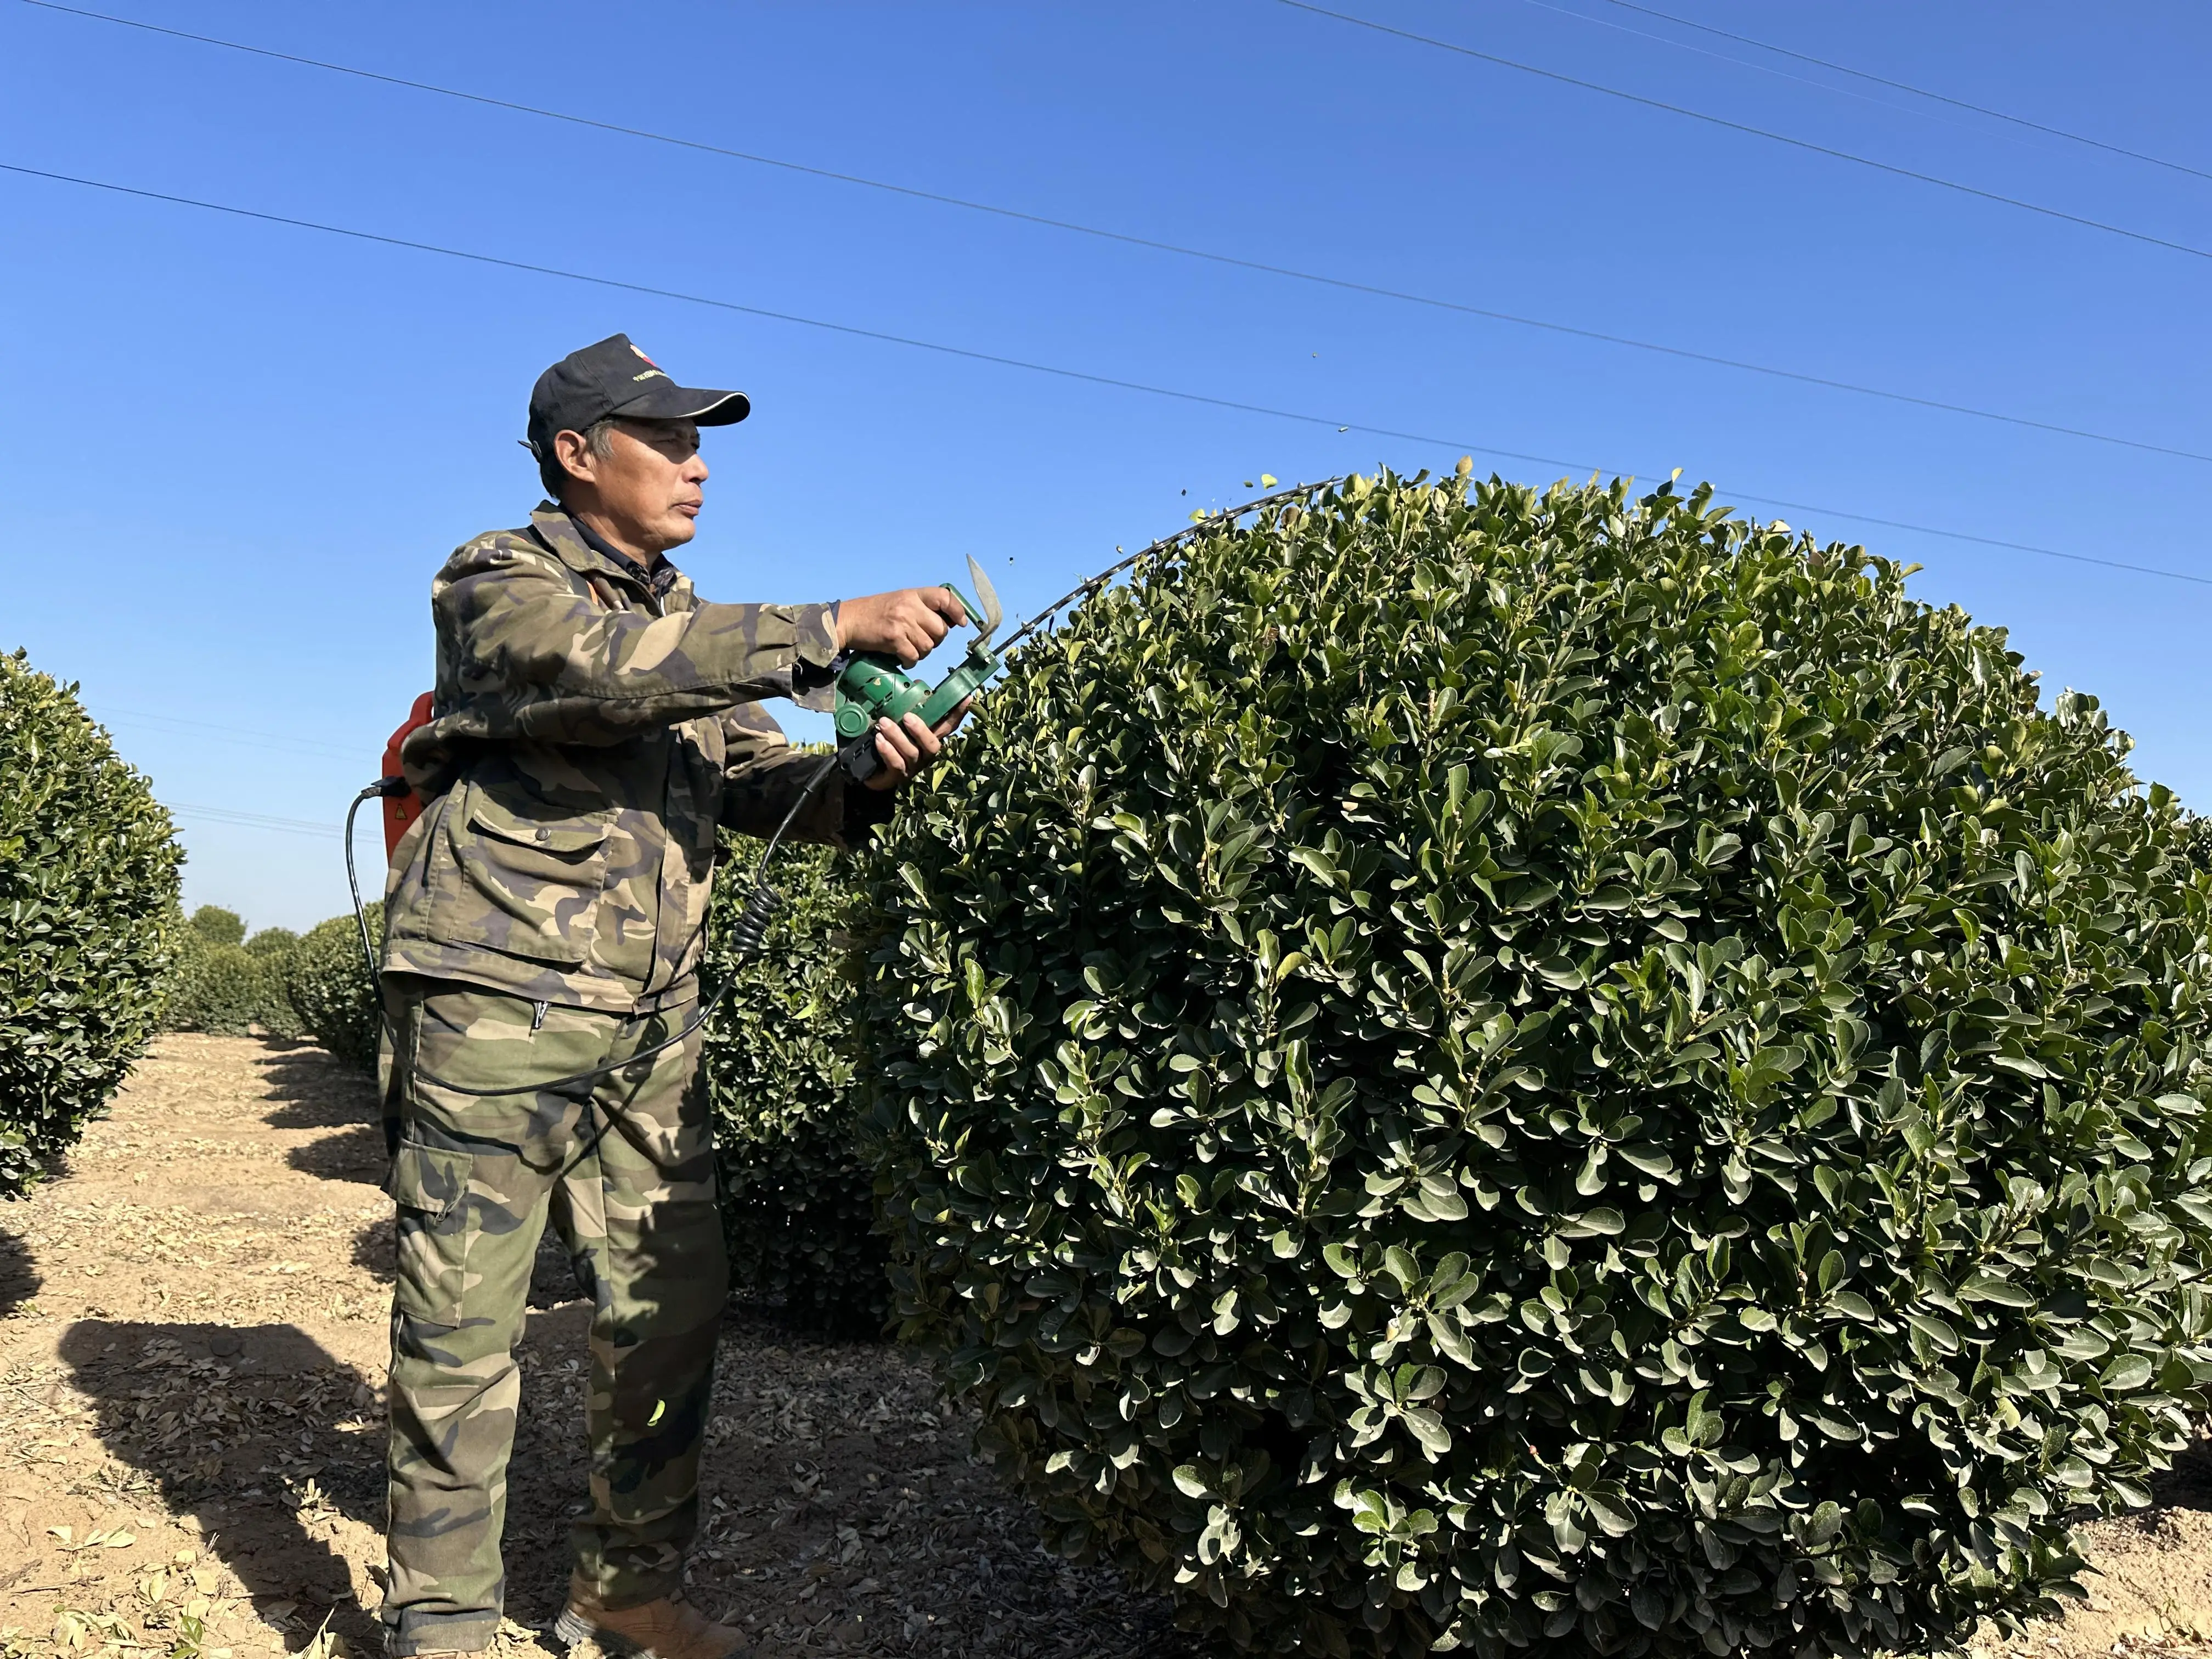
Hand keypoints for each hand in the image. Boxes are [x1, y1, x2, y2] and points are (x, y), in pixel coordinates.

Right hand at [837, 587, 968, 665]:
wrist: (848, 620)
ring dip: (922, 652)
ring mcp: (902, 623)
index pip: (945, 597)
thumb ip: (922, 607)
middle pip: (941, 629)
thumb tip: (949, 622)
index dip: (957, 610)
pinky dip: (910, 661)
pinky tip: (902, 657)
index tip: (961, 622)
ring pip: (929, 646)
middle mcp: (910, 606)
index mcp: (913, 594)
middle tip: (922, 640)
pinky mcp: (894, 640)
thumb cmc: (875, 612)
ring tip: (909, 648)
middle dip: (936, 639)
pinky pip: (914, 657)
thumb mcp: (900, 601)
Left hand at [864, 700, 971, 791]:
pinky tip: (879, 740)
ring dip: (897, 736)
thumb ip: (907, 708)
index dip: (958, 714)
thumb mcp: (898, 722)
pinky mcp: (897, 777)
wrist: (868, 770)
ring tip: (883, 723)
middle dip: (921, 730)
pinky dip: (888, 751)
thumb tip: (915, 685)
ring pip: (912, 753)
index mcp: (928, 738)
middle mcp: (925, 754)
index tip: (967, 698)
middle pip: (933, 745)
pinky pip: (896, 764)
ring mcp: (913, 767)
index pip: (948, 726)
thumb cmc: (887, 741)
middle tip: (907, 716)